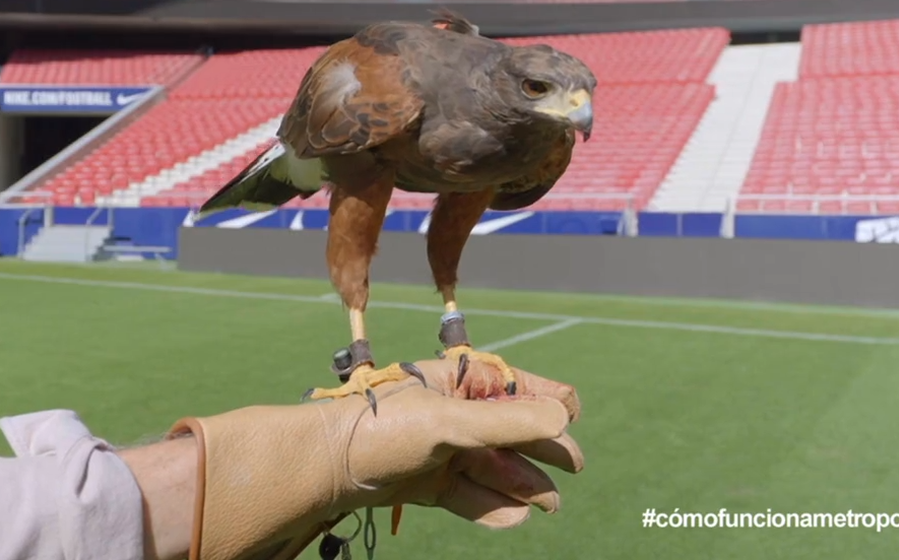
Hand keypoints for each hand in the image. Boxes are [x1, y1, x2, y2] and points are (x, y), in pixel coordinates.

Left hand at [165, 358, 583, 559]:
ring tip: (548, 505)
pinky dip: (493, 506)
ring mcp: (442, 449)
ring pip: (494, 467)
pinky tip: (516, 518)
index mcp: (459, 380)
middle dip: (543, 449)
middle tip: (574, 468)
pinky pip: (470, 494)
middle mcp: (454, 412)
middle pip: (512, 430)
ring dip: (522, 484)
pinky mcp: (429, 482)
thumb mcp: (449, 422)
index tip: (574, 416)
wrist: (324, 467)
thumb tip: (564, 416)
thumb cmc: (383, 429)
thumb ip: (507, 422)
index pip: (518, 385)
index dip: (549, 399)